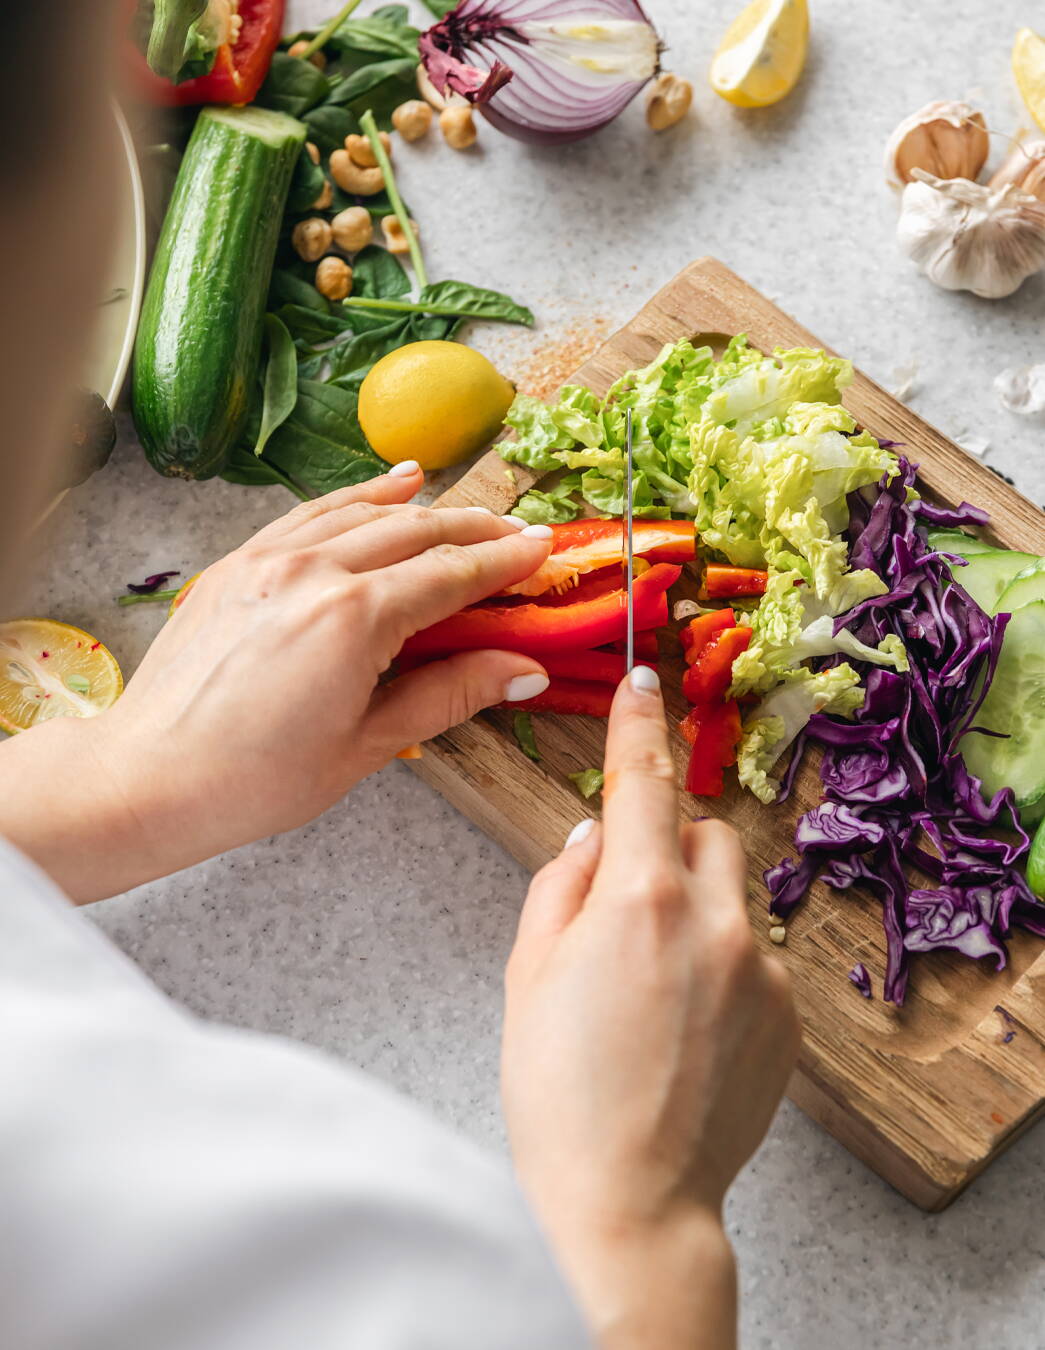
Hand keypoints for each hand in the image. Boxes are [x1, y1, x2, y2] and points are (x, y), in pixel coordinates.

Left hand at [0, 466, 554, 900]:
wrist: (148, 778)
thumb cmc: (255, 779)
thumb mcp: (367, 745)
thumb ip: (449, 694)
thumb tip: (523, 669)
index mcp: (355, 619)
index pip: (451, 575)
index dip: (503, 562)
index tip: (540, 550)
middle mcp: (314, 572)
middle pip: (414, 532)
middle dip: (473, 529)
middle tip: (514, 533)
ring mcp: (268, 560)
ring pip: (362, 513)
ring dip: (419, 505)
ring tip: (458, 501)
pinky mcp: (235, 564)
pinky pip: (308, 515)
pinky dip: (353, 499)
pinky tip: (381, 490)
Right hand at [501, 668, 799, 1349]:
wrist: (631, 1202)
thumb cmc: (559, 1094)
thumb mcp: (526, 975)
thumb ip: (562, 883)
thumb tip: (595, 832)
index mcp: (639, 900)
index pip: (643, 780)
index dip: (639, 722)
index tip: (644, 679)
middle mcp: (714, 919)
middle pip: (704, 832)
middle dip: (667, 848)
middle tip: (624, 910)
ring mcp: (760, 966)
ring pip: (735, 892)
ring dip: (699, 906)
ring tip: (655, 983)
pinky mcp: (786, 1011)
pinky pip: (754, 951)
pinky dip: (724, 962)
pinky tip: (686, 1026)